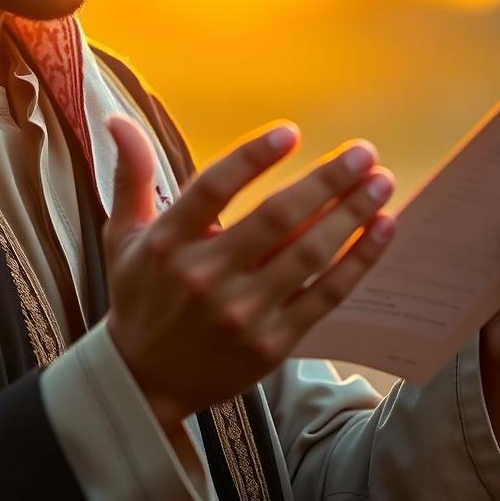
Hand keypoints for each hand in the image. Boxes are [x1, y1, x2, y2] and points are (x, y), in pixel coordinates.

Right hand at [103, 116, 395, 430]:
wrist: (146, 380)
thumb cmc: (139, 295)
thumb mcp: (124, 235)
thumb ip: (130, 175)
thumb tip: (118, 120)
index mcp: (168, 244)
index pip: (213, 189)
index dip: (253, 157)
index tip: (291, 132)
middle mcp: (205, 278)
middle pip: (276, 219)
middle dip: (327, 181)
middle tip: (363, 151)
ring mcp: (242, 314)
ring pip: (308, 255)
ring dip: (351, 215)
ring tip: (380, 182)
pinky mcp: (273, 343)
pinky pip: (326, 295)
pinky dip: (358, 261)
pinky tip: (381, 228)